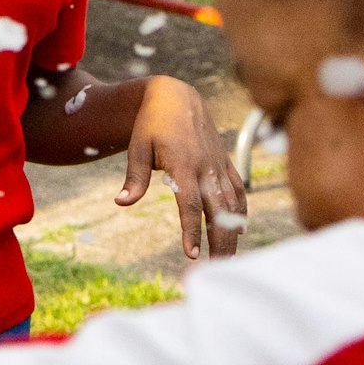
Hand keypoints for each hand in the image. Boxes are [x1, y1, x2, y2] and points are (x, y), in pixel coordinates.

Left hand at [122, 77, 249, 258]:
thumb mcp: (137, 147)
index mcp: (183, 164)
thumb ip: (134, 177)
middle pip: (219, 211)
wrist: (177, 96)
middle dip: (220, 241)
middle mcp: (206, 167)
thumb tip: (122, 202)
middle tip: (217, 267)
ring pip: (232, 204)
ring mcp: (219, 165)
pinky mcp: (226, 162)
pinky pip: (238, 191)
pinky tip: (239, 232)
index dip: (192, 230)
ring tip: (228, 258)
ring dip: (232, 232)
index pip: (190, 205)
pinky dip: (241, 212)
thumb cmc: (152, 123)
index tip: (192, 254)